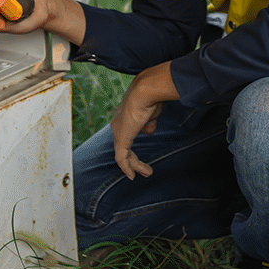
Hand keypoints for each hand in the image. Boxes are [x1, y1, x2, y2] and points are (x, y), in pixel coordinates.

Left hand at [110, 62, 176, 179]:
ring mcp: (118, 132)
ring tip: (148, 172)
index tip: (141, 159)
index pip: (125, 137)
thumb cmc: (150, 98)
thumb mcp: (151, 114)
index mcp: (123, 118)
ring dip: (135, 166)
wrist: (146, 92)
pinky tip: (133, 175)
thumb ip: (148, 124)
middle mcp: (117, 125)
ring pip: (123, 154)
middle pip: (123, 148)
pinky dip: (127, 168)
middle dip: (133, 161)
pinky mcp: (121, 139)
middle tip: (146, 170)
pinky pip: (121, 158)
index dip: (132, 149)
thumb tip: (148, 131)